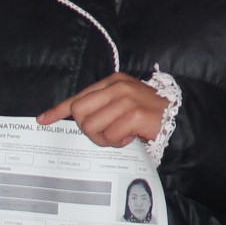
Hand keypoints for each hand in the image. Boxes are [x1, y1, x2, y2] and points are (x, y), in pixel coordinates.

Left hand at [41, 74, 168, 149]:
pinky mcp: (135, 115)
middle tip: (105, 135)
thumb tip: (75, 118)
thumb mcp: (123, 105)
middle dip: (88, 130)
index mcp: (113, 82)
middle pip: (80, 112)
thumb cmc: (149, 115)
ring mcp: (127, 100)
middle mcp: (119, 87)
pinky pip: (111, 135)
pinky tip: (131, 138)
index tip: (43, 119)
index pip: (79, 97)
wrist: (182, 119)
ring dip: (104, 139)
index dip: (59, 110)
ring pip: (93, 126)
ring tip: (121, 137)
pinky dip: (118, 142)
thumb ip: (102, 108)